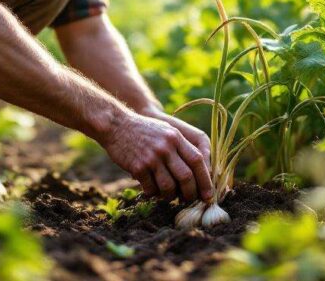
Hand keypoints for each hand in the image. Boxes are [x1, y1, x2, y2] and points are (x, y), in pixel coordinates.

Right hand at [99, 110, 213, 202]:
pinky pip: (151, 188)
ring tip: (169, 197)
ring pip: (169, 186)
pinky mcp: (138, 166)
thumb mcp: (166, 131)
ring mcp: (152, 157)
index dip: (205, 180)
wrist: (116, 124)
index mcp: (176, 137)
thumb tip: (197, 172)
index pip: (198, 161)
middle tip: (190, 200)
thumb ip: (181, 148)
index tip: (208, 195)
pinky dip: (153, 194)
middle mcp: (166, 146)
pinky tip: (152, 191)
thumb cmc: (143, 130)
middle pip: (186, 177)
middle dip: (191, 193)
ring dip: (171, 196)